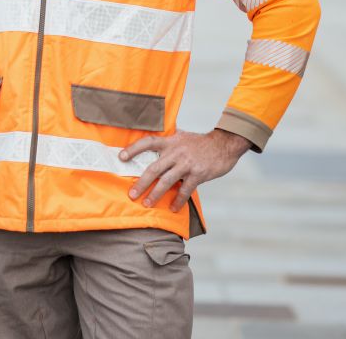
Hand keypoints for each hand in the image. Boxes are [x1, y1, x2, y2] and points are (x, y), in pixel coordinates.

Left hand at [119, 129, 251, 210]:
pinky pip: (185, 190)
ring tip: (147, 203)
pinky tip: (173, 208)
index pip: (148, 142)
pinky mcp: (198, 174)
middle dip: (141, 182)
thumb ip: (169, 142)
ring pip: (167, 181)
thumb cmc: (201, 143)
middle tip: (131, 194)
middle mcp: (176, 151)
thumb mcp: (183, 137)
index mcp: (171, 141)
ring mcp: (187, 163)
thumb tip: (153, 147)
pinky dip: (178, 200)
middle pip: (154, 168)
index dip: (133, 149)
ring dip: (155, 194)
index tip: (121, 157)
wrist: (224, 144)